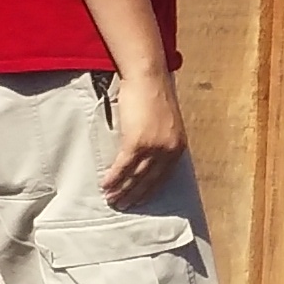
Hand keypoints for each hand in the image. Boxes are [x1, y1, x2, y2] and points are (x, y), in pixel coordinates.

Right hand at [102, 69, 187, 206]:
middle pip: (149, 180)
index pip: (164, 176)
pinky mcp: (137, 142)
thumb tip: (147, 153)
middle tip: (123, 206)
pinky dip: (113, 178)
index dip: (149, 190)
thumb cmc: (154, 94)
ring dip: (122, 190)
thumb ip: (160, 139)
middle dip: (135, 195)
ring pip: (135, 176)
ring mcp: (153, 148)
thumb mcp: (165, 121)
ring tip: (112, 200)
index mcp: (178, 147)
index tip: (139, 200)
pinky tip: (105, 185)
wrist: (148, 77)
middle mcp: (168, 150)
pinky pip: (123, 166)